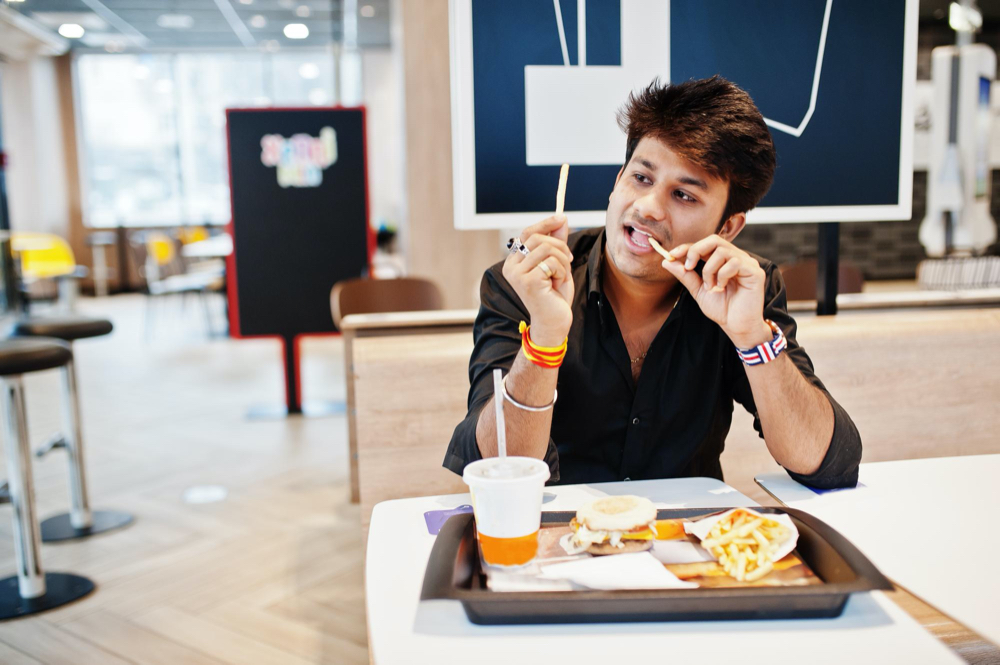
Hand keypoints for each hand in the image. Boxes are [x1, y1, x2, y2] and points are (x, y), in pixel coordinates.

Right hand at [502, 214, 573, 345]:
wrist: (553, 322)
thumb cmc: (554, 295)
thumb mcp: (557, 264)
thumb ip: (556, 242)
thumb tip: (561, 218)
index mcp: (514, 261)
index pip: (528, 233)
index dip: (545, 224)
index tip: (562, 218)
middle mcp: (511, 267)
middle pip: (538, 238)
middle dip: (560, 246)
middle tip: (569, 260)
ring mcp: (517, 274)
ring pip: (547, 248)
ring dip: (562, 261)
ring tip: (562, 276)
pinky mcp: (528, 281)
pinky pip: (551, 262)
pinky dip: (561, 271)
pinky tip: (558, 283)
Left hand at [660, 235, 771, 347]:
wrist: (736, 327)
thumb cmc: (722, 309)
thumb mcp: (698, 290)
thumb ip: (685, 275)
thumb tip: (666, 261)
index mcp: (724, 260)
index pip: (705, 244)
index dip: (688, 247)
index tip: (672, 254)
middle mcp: (737, 258)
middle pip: (714, 240)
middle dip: (696, 251)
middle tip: (688, 268)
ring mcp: (747, 263)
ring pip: (722, 251)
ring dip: (709, 270)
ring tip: (710, 286)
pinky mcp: (755, 271)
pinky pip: (734, 263)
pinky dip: (722, 275)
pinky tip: (722, 287)